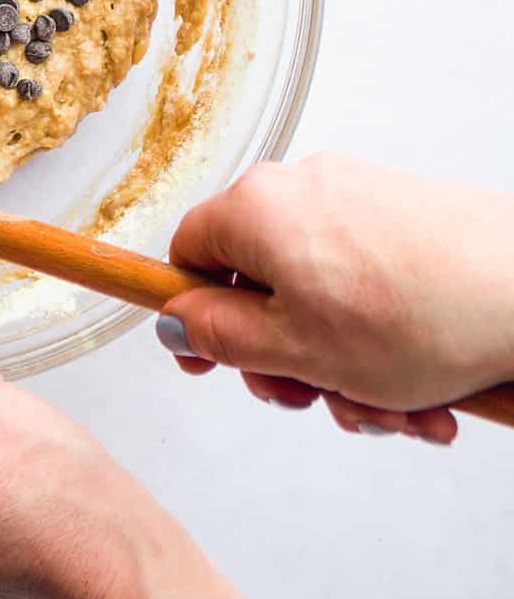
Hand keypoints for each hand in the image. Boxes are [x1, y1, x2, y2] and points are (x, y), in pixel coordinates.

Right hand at [159, 153, 513, 441]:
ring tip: (395, 409)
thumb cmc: (420, 315)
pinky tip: (425, 393)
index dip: (192, 315)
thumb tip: (173, 320)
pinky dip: (384, 344)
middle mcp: (303, 189)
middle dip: (285, 359)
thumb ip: (217, 335)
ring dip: (345, 367)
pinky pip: (367, 288)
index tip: (208, 363)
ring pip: (320, 298)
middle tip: (315, 398)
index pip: (189, 253)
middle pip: (258, 284)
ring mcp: (359, 201)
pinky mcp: (405, 219)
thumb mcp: (292, 348)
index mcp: (258, 209)